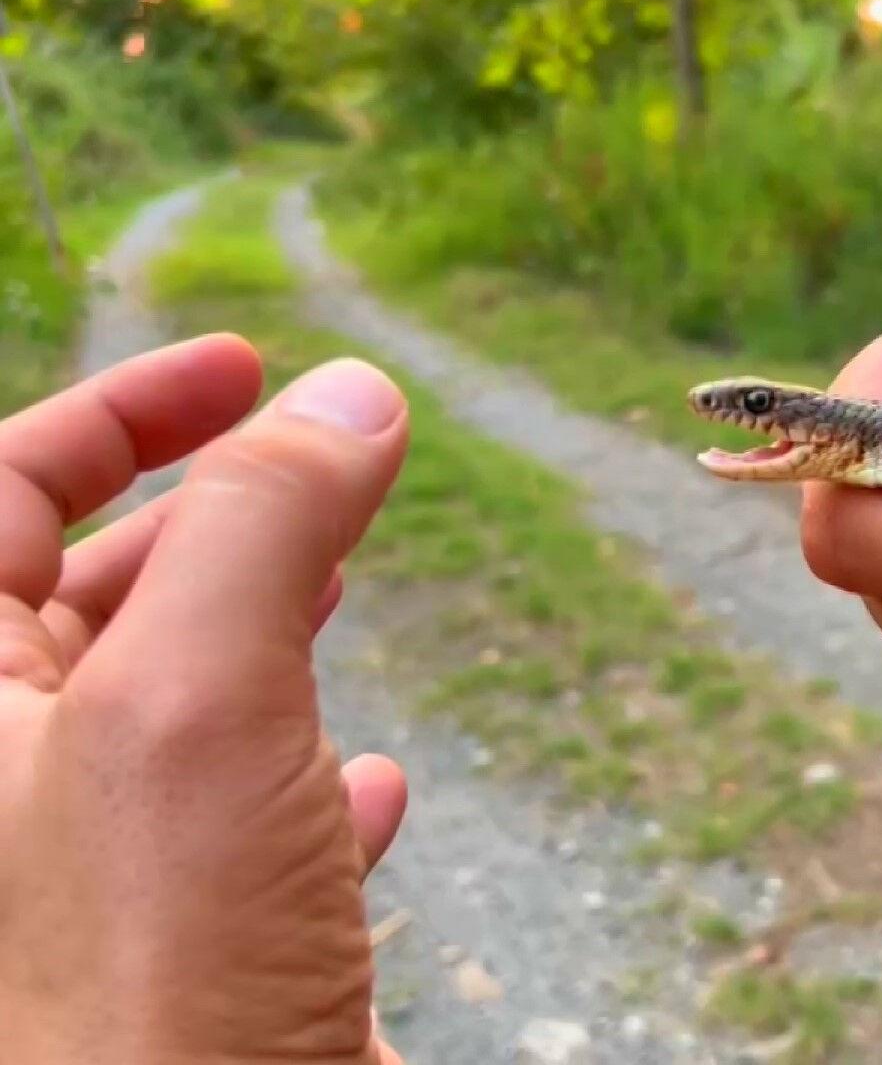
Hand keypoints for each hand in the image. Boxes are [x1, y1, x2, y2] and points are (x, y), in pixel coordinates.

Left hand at [0, 333, 410, 1064]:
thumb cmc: (147, 984)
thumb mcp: (196, 705)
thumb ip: (256, 525)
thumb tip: (345, 394)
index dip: (118, 409)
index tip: (242, 365)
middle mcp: (6, 787)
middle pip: (85, 595)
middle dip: (208, 516)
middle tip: (323, 469)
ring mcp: (89, 885)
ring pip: (169, 712)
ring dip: (263, 631)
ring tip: (345, 587)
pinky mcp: (182, 967)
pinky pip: (234, 839)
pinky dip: (308, 786)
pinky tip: (378, 786)